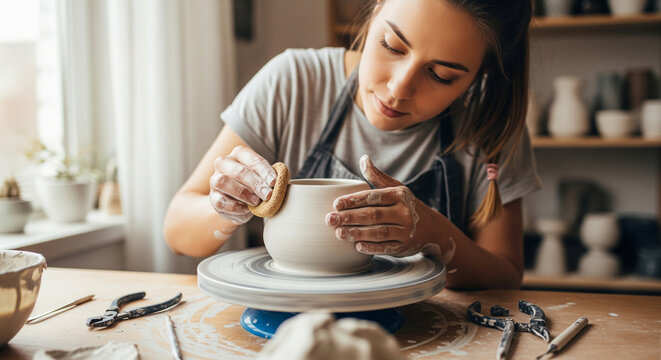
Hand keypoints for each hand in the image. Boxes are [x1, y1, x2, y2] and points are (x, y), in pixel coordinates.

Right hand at [209, 146, 276, 224]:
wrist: (236, 202)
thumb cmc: (253, 186)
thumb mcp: (262, 179)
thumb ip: (269, 179)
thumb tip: (279, 183)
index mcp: (239, 154)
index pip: (252, 159)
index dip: (264, 171)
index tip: (274, 182)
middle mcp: (224, 163)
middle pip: (238, 171)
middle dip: (256, 184)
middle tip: (268, 195)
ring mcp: (215, 179)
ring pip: (223, 182)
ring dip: (242, 193)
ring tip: (256, 202)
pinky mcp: (212, 197)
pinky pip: (219, 201)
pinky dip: (234, 207)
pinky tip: (245, 209)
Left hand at [325, 155, 452, 260]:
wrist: (433, 228)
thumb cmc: (406, 205)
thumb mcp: (396, 188)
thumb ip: (377, 176)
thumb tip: (363, 159)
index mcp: (399, 195)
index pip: (373, 197)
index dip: (354, 200)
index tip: (336, 204)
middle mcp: (404, 212)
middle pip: (373, 215)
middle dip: (350, 217)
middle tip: (330, 219)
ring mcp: (406, 231)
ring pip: (379, 232)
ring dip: (358, 233)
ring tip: (339, 233)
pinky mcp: (404, 248)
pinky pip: (387, 248)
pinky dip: (372, 247)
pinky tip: (357, 247)